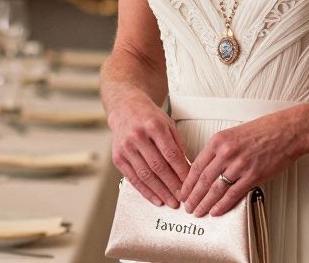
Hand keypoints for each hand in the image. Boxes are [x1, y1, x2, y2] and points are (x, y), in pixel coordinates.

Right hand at [108, 94, 189, 208]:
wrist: (125, 108)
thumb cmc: (149, 117)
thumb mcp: (168, 124)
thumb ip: (177, 145)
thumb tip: (187, 169)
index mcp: (154, 126)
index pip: (171, 154)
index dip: (182, 172)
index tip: (190, 184)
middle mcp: (138, 136)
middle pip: (158, 167)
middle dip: (172, 185)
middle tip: (183, 198)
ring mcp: (126, 147)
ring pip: (145, 175)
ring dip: (160, 192)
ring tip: (171, 202)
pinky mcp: (118, 157)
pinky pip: (133, 178)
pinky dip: (145, 191)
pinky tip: (156, 198)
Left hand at [181, 113, 299, 216]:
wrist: (286, 132)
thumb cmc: (263, 131)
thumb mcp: (233, 134)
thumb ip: (219, 150)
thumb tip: (207, 168)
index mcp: (219, 141)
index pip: (196, 165)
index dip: (188, 182)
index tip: (183, 191)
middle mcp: (226, 152)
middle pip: (203, 179)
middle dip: (193, 196)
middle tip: (188, 206)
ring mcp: (239, 165)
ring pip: (215, 189)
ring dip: (205, 203)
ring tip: (199, 211)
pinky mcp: (253, 176)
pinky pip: (233, 194)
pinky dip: (223, 205)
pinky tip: (216, 211)